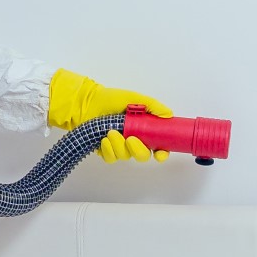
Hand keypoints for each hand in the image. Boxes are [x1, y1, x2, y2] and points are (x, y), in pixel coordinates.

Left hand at [48, 69, 171, 162]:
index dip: (162, 153)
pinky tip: (104, 139)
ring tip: (111, 132)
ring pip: (125, 156)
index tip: (160, 153)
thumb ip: (153, 106)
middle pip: (142, 156)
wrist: (88, 102)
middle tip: (130, 139)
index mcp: (143, 130)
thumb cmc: (111, 99)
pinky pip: (111, 158)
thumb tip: (168, 115)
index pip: (158, 147)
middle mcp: (133, 140)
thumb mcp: (134, 99)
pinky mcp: (106, 151)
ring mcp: (119, 146)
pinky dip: (108, 150)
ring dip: (119, 146)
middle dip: (138, 150)